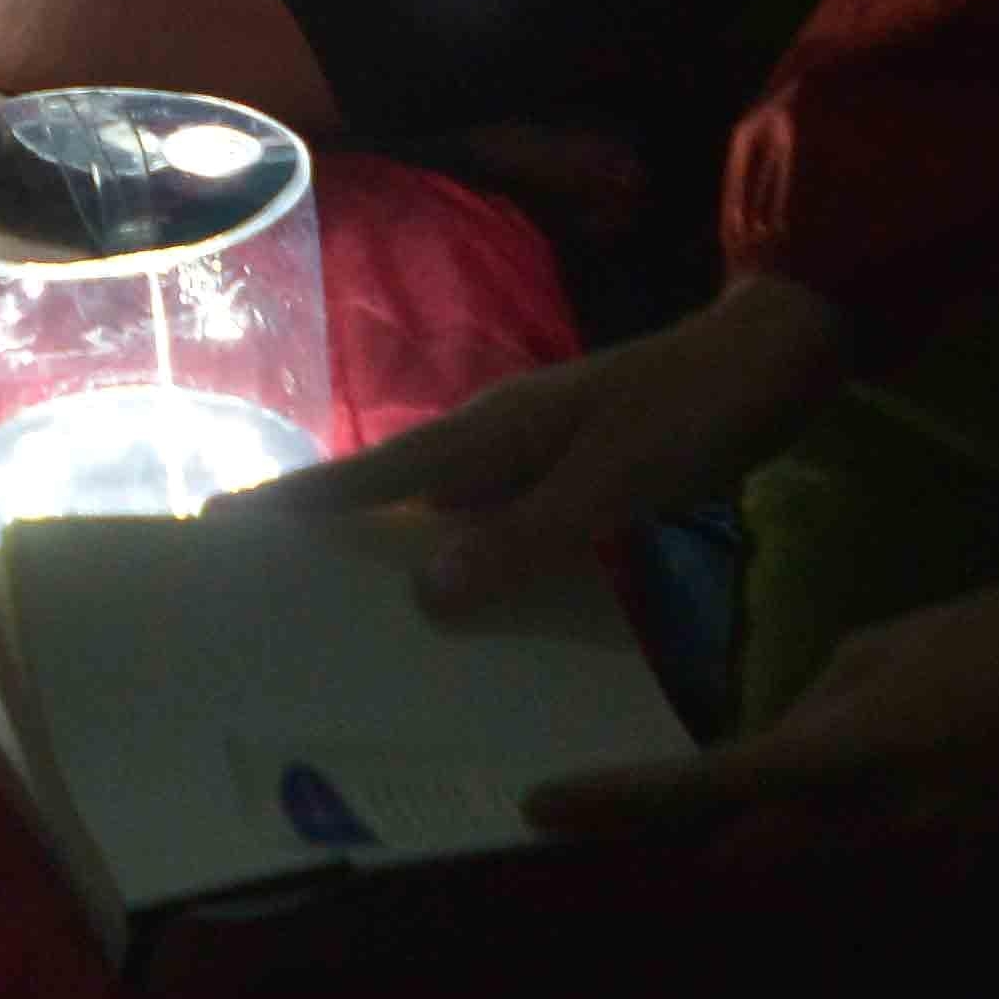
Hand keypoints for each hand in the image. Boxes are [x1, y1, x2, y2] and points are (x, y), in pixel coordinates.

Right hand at [258, 267, 852, 608]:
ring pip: (447, 521)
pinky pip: (502, 534)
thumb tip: (424, 593)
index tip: (220, 524)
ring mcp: (533, 461)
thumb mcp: (612, 479)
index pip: (372, 474)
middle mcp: (494, 444)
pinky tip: (475, 625)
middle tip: (270, 609)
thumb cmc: (692, 411)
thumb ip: (524, 536)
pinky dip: (476, 572)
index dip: (300, 503)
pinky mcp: (573, 481)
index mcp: (488, 433)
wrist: (779, 362)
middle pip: (393, 500)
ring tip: (359, 635)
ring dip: (406, 567)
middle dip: (333, 546)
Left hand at [523, 543, 998, 865]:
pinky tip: (851, 805)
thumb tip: (780, 748)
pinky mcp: (960, 871)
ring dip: (760, 848)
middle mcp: (870, 830)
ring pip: (803, 871)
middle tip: (605, 814)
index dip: (615, 804)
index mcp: (843, 757)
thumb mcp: (890, 645)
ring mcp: (919, 862)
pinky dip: (839, 844)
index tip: (539, 807)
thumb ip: (818, 705)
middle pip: (742, 857)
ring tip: (698, 818)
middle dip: (682, 843)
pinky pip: (872, 867)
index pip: (702, 791)